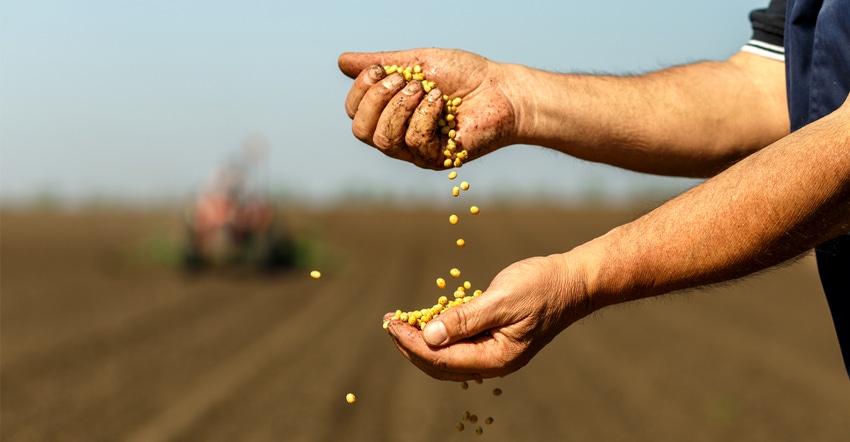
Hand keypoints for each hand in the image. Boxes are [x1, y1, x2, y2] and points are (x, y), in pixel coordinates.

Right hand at [338, 49, 518, 168]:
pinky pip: (413, 142)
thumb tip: (342, 61)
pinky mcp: (436, 159)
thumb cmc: (465, 75)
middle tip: (406, 81)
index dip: (361, 90)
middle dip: (377, 99)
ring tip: (426, 90)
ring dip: (401, 107)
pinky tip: (441, 103)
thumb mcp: (418, 62)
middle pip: (360, 130)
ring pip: (383, 140)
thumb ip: (382, 63)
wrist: (502, 89)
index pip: (354, 112)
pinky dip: (424, 116)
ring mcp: (415, 151)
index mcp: (390, 113)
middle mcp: (398, 135)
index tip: (382, 70)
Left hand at [383, 254, 592, 380]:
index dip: (411, 343)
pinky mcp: (494, 340)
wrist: (573, 281)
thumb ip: (465, 319)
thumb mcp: (502, 299)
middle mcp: (494, 362)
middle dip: (410, 344)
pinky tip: (425, 320)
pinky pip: (460, 344)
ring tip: (399, 322)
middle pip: (440, 364)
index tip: (390, 324)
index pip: (442, 359)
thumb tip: (429, 337)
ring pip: (447, 357)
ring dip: (421, 340)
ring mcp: (494, 353)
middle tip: (388, 322)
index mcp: (497, 358)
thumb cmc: (542, 286)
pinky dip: (439, 334)